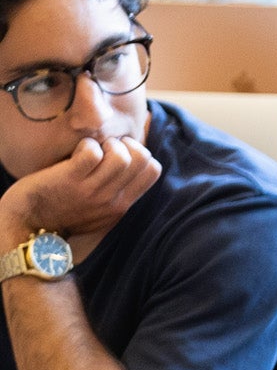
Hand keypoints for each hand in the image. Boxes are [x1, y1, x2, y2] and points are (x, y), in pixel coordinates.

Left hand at [0, 134, 160, 244]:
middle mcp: (111, 199)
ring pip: (121, 156)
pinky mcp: (70, 180)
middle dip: (126, 144)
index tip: (122, 153)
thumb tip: (132, 168)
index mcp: (123, 205)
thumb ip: (117, 194)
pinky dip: (86, 144)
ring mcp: (91, 190)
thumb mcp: (100, 212)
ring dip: (107, 144)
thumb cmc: (63, 213)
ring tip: (93, 148)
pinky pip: (91, 152)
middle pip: (142, 159)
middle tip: (107, 147)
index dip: (141, 153)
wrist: (29, 225)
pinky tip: (76, 151)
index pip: (153, 171)